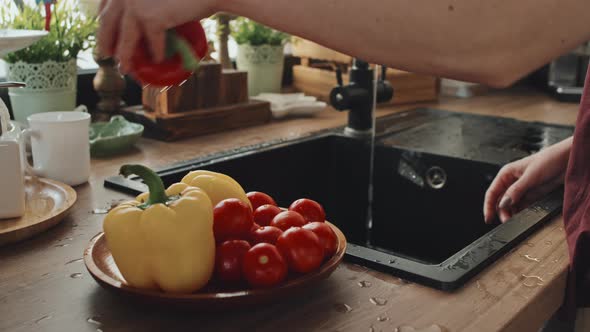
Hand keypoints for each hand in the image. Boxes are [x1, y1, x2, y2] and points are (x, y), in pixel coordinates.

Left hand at [97, 0, 217, 72]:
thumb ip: (142, 1)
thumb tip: (132, 22)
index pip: (105, 6)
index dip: (103, 22)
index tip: (106, 35)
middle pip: (107, 22)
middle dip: (106, 42)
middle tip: (109, 56)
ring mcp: (134, 5)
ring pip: (124, 39)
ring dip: (125, 57)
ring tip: (127, 68)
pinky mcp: (150, 19)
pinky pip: (151, 43)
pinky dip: (155, 54)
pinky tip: (158, 60)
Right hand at [483, 137, 571, 222]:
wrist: (567, 161)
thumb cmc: (549, 160)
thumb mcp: (530, 176)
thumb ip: (516, 191)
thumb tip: (504, 203)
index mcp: (506, 174)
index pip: (492, 192)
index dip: (488, 206)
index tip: (488, 218)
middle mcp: (511, 182)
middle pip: (500, 200)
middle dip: (501, 211)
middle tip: (506, 222)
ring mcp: (521, 189)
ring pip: (510, 205)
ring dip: (510, 213)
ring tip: (514, 221)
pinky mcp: (531, 195)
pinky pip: (521, 206)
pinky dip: (520, 213)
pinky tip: (521, 217)